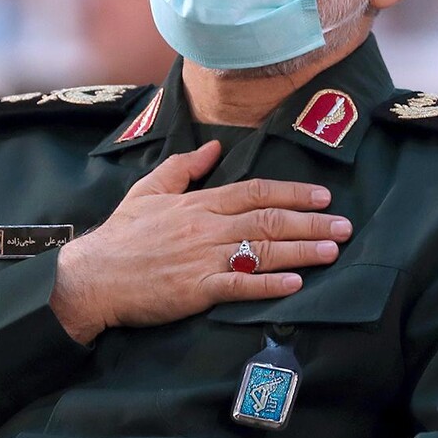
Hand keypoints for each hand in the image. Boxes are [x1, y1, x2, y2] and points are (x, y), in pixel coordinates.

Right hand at [50, 141, 352, 342]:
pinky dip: (270, 285)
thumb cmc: (122, 235)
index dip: (293, 192)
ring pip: (263, 250)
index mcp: (199, 203)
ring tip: (333, 250)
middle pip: (269, 220)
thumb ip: (185, 168)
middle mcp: (207, 227)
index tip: (323, 196)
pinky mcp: (198, 290)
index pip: (255, 191)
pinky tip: (295, 284)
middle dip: (311, 222)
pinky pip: (241, 285)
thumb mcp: (149, 189)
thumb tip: (213, 148)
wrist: (93, 276)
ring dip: (302, 250)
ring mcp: (204, 258)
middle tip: (344, 225)